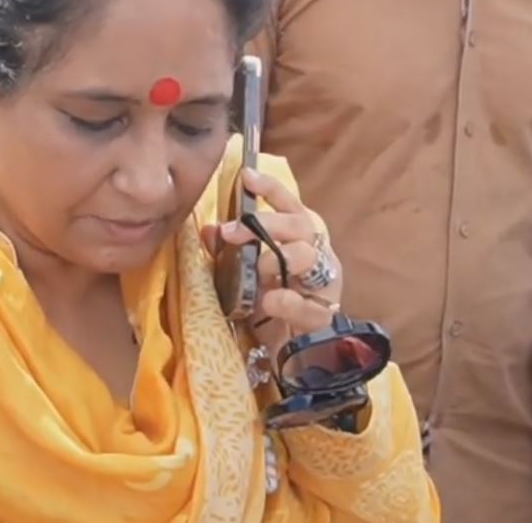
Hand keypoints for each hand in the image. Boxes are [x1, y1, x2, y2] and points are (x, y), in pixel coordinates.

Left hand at [202, 168, 343, 352]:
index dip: (271, 189)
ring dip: (276, 257)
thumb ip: (229, 252)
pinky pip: (310, 305)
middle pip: (299, 225)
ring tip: (256, 268)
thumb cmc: (269, 306)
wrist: (293, 355)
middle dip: (265, 224)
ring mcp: (323, 286)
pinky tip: (270, 300)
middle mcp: (316, 256)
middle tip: (233, 231)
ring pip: (308, 256)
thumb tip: (207, 229)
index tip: (246, 176)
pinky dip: (289, 300)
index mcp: (298, 240)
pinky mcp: (323, 317)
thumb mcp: (245, 276)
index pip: (290, 206)